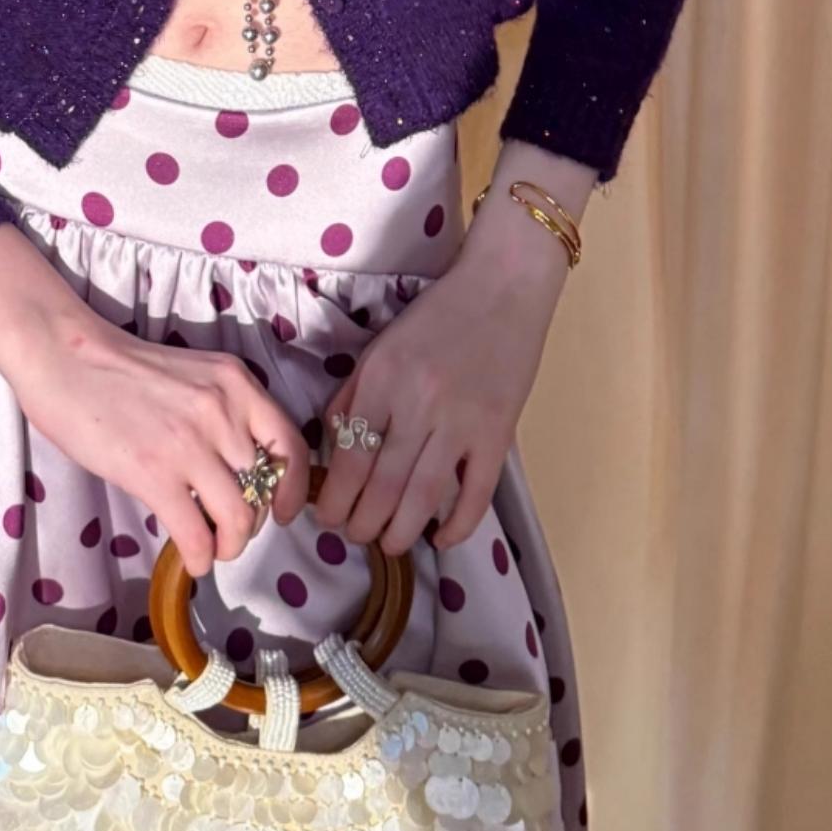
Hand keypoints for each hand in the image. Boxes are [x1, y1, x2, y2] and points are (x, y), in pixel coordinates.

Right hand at [10, 320, 312, 582]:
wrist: (64, 356)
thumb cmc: (119, 366)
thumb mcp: (192, 375)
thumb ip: (220, 412)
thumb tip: (235, 468)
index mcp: (235, 383)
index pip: (289, 445)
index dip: (293, 488)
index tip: (284, 511)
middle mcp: (222, 411)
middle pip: (262, 489)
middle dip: (251, 521)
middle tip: (229, 529)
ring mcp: (189, 443)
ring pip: (238, 518)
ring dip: (229, 546)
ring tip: (213, 548)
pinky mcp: (154, 473)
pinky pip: (196, 534)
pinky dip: (200, 557)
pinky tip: (192, 558)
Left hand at [312, 242, 568, 557]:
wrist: (503, 286)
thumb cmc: (437, 314)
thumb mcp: (380, 346)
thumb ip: (352, 394)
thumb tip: (332, 448)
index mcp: (382, 379)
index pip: (349, 457)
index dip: (335, 499)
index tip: (328, 517)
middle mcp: (417, 404)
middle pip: (382, 486)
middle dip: (362, 524)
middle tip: (356, 536)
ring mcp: (461, 421)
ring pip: (424, 496)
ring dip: (401, 532)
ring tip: (390, 544)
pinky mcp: (499, 432)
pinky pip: (476, 492)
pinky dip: (459, 524)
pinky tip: (442, 538)